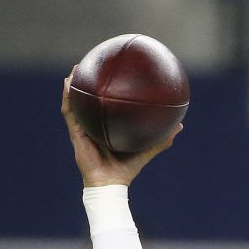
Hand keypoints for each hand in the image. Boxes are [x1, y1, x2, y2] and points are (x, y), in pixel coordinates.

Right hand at [61, 66, 181, 187]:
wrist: (111, 182)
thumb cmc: (127, 168)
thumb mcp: (147, 149)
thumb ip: (161, 138)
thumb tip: (180, 126)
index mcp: (107, 128)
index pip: (105, 107)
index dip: (106, 93)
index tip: (110, 75)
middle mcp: (93, 126)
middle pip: (88, 102)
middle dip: (87, 85)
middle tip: (92, 66)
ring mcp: (82, 128)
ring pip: (75, 103)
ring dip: (73, 86)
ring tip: (75, 69)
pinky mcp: (75, 133)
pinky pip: (69, 111)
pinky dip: (68, 97)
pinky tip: (69, 83)